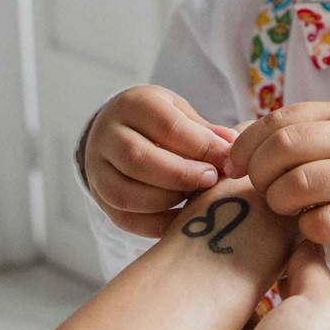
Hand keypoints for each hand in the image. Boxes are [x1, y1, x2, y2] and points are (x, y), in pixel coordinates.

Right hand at [84, 86, 238, 237]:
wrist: (115, 130)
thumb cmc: (158, 121)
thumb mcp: (180, 112)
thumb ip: (205, 131)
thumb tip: (232, 147)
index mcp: (132, 105)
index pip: (165, 125)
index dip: (200, 145)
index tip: (226, 158)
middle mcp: (107, 136)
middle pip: (138, 159)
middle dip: (181, 175)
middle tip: (211, 180)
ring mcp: (97, 168)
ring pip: (125, 193)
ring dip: (167, 200)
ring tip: (194, 197)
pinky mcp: (99, 197)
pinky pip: (123, 218)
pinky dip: (155, 224)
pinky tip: (180, 218)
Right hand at [165, 245, 329, 329]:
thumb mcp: (323, 310)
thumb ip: (313, 272)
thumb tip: (305, 241)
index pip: (306, 297)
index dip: (290, 262)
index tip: (267, 227)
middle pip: (264, 309)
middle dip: (249, 278)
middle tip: (227, 233)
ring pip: (228, 325)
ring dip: (218, 300)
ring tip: (201, 253)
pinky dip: (191, 323)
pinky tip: (180, 287)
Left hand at [228, 102, 329, 250]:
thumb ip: (301, 132)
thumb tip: (234, 140)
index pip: (280, 120)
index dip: (247, 145)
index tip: (235, 165)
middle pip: (284, 149)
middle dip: (260, 174)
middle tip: (262, 190)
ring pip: (301, 185)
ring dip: (280, 202)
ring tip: (286, 208)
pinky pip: (324, 223)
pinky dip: (307, 228)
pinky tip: (311, 226)